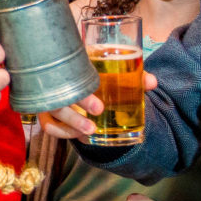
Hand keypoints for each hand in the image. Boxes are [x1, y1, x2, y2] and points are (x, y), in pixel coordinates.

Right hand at [39, 71, 157, 140]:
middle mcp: (55, 81)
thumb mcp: (114, 73)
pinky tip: (79, 136)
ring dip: (70, 124)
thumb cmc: (97, 75)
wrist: (80, 81)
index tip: (98, 106)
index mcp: (70, 65)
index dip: (79, 87)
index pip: (67, 72)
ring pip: (51, 113)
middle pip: (57, 95)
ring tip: (90, 132)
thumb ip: (133, 76)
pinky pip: (49, 125)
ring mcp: (49, 97)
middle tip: (98, 113)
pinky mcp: (47, 112)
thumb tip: (152, 82)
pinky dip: (63, 132)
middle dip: (74, 111)